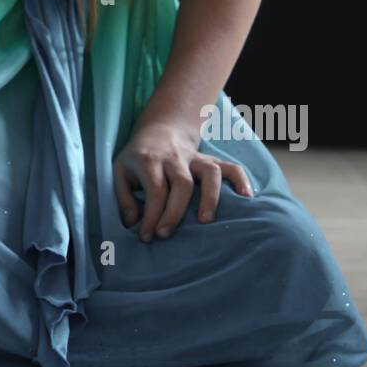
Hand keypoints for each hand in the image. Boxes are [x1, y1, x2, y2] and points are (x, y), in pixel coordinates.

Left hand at [114, 119, 252, 241]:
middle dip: (175, 212)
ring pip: (210, 172)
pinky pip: (230, 166)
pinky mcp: (209, 160)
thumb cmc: (138, 159)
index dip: (152, 215)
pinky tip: (247, 196)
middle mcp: (175, 158)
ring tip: (206, 222)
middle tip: (166, 235)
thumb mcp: (119, 172)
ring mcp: (195, 157)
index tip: (147, 236)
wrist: (159, 131)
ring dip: (210, 197)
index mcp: (150, 160)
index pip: (155, 190)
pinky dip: (240, 179)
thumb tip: (132, 223)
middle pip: (182, 184)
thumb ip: (123, 198)